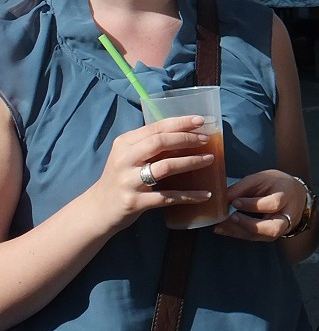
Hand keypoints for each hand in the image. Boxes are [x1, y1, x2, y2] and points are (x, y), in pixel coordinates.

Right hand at [91, 116, 213, 231]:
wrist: (97, 210)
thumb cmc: (120, 179)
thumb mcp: (128, 157)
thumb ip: (149, 146)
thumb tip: (185, 134)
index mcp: (124, 144)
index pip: (155, 128)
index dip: (179, 123)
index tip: (200, 120)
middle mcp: (124, 160)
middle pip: (160, 142)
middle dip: (187, 139)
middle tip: (206, 139)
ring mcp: (128, 181)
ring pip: (166, 167)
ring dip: (191, 162)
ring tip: (210, 160)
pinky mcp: (135, 202)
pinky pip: (168, 196)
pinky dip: (189, 196)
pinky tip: (205, 195)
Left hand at [214, 169, 306, 241]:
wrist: (294, 195)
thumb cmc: (276, 184)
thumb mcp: (262, 178)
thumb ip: (243, 187)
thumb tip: (222, 197)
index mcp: (286, 196)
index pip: (273, 204)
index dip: (253, 205)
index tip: (235, 202)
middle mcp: (286, 216)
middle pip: (273, 228)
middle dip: (250, 225)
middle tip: (231, 218)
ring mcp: (280, 229)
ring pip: (262, 236)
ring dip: (239, 232)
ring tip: (221, 225)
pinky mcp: (271, 235)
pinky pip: (254, 238)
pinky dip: (237, 234)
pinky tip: (222, 229)